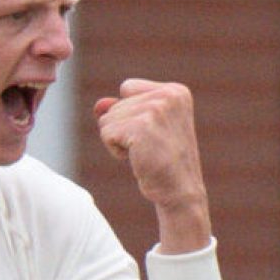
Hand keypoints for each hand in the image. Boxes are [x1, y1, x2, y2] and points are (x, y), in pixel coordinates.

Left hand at [93, 79, 211, 252]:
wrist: (180, 192)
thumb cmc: (163, 162)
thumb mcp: (145, 129)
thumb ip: (123, 110)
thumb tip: (99, 105)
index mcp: (176, 91)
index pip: (127, 87)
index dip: (130, 114)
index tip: (152, 133)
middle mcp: (168, 95)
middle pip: (116, 103)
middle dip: (123, 129)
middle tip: (149, 147)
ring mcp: (155, 109)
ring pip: (107, 118)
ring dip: (119, 141)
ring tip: (144, 153)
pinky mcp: (141, 126)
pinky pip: (106, 132)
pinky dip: (115, 150)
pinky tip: (138, 159)